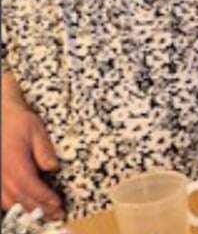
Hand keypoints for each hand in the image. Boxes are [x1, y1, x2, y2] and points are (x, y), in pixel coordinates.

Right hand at [1, 102, 62, 219]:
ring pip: (9, 201)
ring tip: (45, 214)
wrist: (0, 115)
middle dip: (40, 208)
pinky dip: (14, 205)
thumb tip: (52, 168)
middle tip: (57, 215)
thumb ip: (44, 150)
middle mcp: (2, 174)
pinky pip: (1, 197)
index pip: (31, 187)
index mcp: (15, 163)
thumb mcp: (36, 130)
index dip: (45, 198)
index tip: (58, 204)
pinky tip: (25, 206)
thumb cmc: (18, 121)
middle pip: (21, 198)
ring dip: (27, 209)